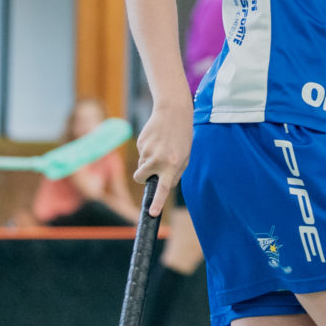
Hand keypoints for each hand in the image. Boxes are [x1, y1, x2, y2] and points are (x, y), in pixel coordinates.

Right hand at [132, 99, 192, 216]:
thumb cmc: (182, 137)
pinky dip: (146, 149)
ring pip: (141, 166)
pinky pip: (140, 154)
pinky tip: (156, 138)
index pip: (164, 188)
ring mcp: (148, 151)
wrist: (173, 112)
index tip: (152, 213)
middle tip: (152, 165)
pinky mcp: (140, 143)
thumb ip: (174, 173)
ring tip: (160, 146)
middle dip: (142, 176)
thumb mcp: (185, 156)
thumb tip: (161, 187)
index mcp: (174, 165)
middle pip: (141, 178)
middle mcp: (160, 160)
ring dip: (147, 161)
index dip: (157, 202)